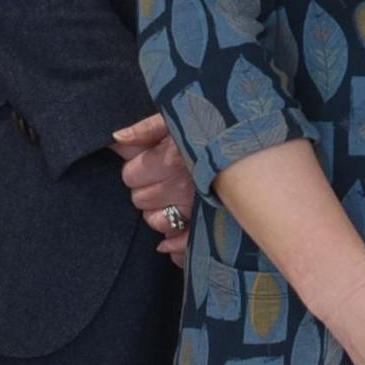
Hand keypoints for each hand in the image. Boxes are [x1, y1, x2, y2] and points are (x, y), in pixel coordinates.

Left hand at [112, 114, 196, 253]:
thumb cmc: (209, 131)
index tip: (151, 161)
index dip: (136, 168)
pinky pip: (181, 244)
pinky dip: (173, 245)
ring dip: (159, 212)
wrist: (246, 144)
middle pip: (139, 200)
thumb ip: (146, 128)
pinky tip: (169, 242)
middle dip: (146, 189)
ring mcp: (195, 210)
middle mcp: (182, 187)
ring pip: (156, 222)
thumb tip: (117, 138)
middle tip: (163, 177)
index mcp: (171, 159)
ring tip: (172, 197)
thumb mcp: (178, 119)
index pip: (130, 175)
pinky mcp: (207, 226)